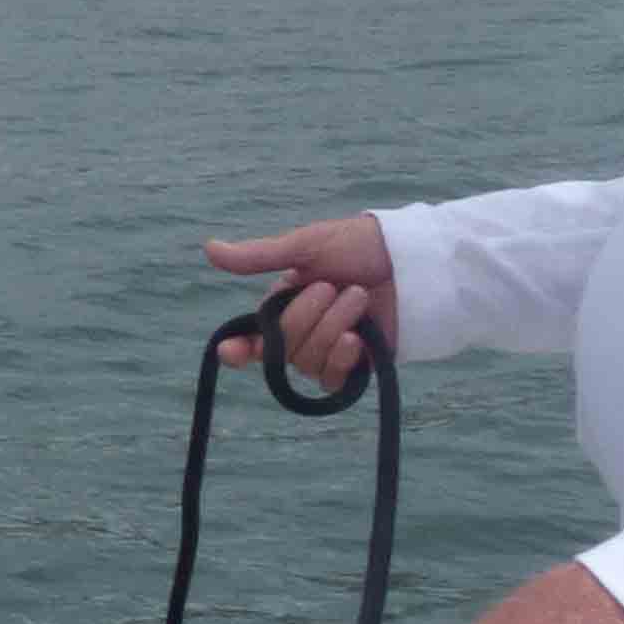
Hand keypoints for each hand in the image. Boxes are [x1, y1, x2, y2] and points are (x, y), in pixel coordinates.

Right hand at [201, 214, 395, 382]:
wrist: (415, 260)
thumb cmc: (361, 245)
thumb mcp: (307, 245)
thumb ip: (258, 256)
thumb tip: (208, 249)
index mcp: (285, 304)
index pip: (253, 337)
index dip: (239, 348)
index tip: (230, 351)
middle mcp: (303, 332)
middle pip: (282, 347)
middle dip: (306, 317)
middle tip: (334, 287)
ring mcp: (330, 350)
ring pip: (306, 361)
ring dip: (332, 328)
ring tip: (360, 298)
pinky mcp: (358, 366)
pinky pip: (332, 378)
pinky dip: (341, 359)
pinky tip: (357, 339)